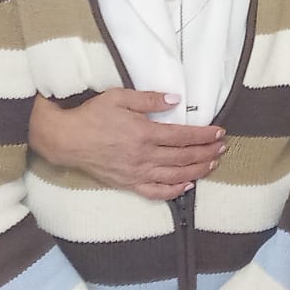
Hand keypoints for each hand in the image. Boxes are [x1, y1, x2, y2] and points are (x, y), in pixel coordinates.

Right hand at [30, 90, 223, 199]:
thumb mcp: (119, 97)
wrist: (66, 140)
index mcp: (144, 133)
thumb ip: (149, 99)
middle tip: (222, 148)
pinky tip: (186, 186)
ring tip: (212, 164)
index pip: (183, 136)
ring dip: (197, 171)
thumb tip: (175, 99)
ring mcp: (136, 172)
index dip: (204, 135)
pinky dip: (173, 191)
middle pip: (183, 157)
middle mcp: (143, 156)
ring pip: (174, 176)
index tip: (219, 132)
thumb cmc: (92, 115)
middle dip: (206, 152)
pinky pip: (155, 192)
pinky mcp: (127, 183)